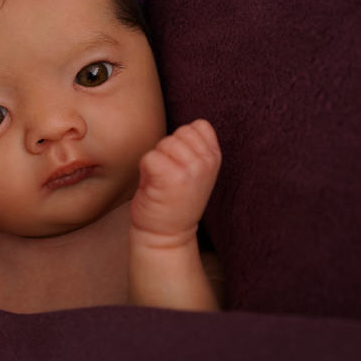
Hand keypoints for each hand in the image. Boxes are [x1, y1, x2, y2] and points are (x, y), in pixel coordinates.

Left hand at [130, 119, 220, 246]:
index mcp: (214, 157)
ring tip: (162, 181)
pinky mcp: (170, 176)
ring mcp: (190, 169)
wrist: (166, 235)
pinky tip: (154, 186)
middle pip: (178, 133)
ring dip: (157, 160)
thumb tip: (187, 126)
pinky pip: (150, 156)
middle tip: (169, 176)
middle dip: (168, 150)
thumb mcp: (195, 170)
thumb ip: (195, 147)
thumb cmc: (174, 199)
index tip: (182, 165)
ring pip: (163, 143)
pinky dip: (145, 169)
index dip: (183, 141)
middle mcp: (206, 162)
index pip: (198, 126)